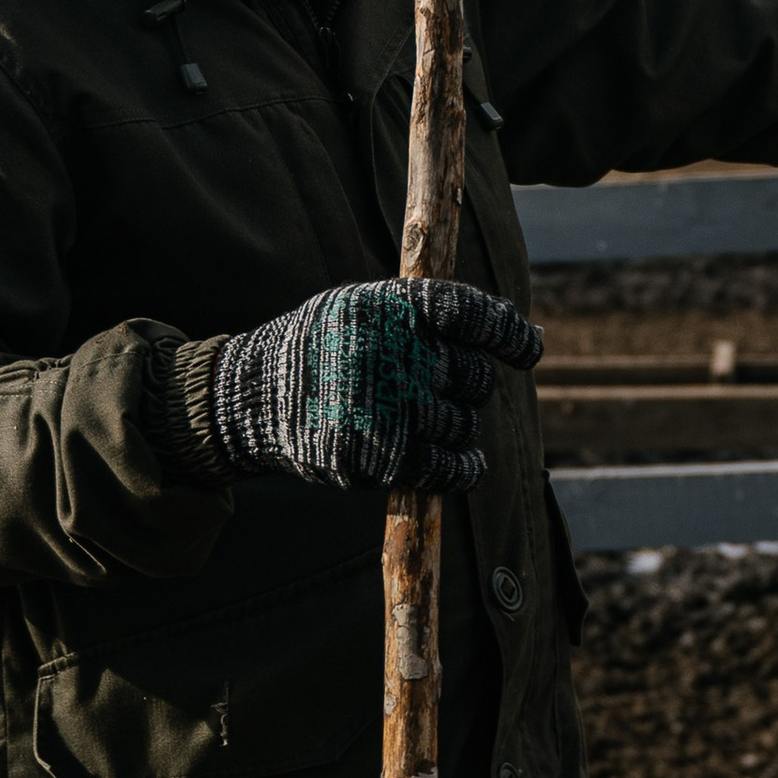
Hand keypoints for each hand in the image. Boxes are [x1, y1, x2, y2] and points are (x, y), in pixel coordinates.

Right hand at [206, 276, 541, 493]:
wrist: (247, 398)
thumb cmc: (316, 349)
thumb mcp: (359, 308)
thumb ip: (424, 316)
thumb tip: (516, 336)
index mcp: (391, 307)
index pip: (471, 313)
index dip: (508, 333)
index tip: (530, 348)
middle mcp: (393, 352)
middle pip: (473, 376)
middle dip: (467, 386)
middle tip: (436, 388)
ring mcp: (388, 406)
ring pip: (461, 422)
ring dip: (453, 426)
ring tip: (416, 419)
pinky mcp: (380, 456)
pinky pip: (449, 467)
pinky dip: (464, 470)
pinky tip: (467, 466)